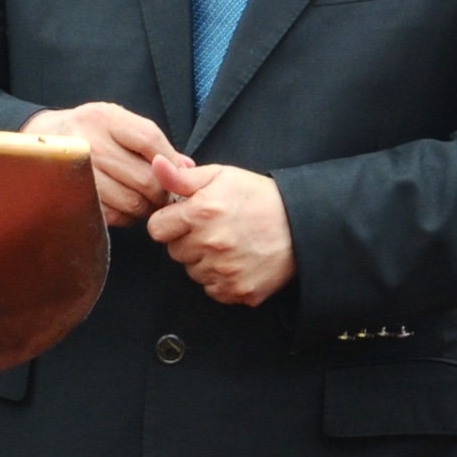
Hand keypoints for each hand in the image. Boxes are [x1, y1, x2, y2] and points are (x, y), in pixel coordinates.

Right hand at [22, 101, 178, 224]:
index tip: (178, 173)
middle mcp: (90, 144)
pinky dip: (126, 216)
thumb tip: (187, 168)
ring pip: (132, 201)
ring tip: (145, 200)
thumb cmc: (89, 130)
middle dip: (162, 191)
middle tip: (164, 193)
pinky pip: (114, 216)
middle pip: (145, 177)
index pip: (151, 141)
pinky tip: (124, 206)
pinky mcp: (74, 198)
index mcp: (105, 118)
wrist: (42, 141)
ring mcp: (80, 174)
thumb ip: (151, 141)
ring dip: (146, 206)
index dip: (171, 161)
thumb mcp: (117, 122)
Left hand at [145, 150, 296, 303]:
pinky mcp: (238, 291)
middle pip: (174, 252)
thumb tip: (154, 165)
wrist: (301, 223)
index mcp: (201, 213)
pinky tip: (237, 261)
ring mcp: (224, 271)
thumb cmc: (259, 196)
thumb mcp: (221, 176)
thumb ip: (182, 176)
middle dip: (187, 241)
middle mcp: (210, 244)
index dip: (169, 222)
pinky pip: (213, 290)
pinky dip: (221, 279)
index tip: (186, 219)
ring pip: (193, 272)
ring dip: (204, 261)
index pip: (156, 229)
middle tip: (213, 229)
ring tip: (228, 244)